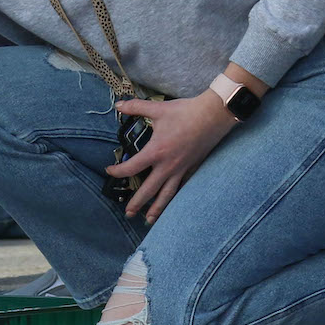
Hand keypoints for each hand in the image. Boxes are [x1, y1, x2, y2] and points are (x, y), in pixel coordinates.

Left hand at [105, 93, 235, 221]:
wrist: (213, 116)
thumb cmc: (185, 112)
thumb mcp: (158, 108)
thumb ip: (135, 107)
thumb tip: (118, 104)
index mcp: (156, 152)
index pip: (131, 168)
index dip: (117, 172)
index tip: (110, 171)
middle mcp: (168, 166)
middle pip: (148, 190)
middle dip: (136, 203)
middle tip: (128, 213)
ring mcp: (181, 170)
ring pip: (167, 195)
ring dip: (157, 209)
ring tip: (149, 220)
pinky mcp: (192, 169)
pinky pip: (181, 188)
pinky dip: (175, 198)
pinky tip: (171, 204)